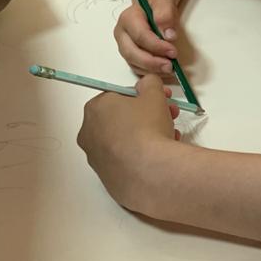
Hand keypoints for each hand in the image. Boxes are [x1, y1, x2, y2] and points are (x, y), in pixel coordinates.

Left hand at [77, 74, 180, 210]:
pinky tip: (161, 154)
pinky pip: (127, 160)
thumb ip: (149, 83)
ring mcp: (97, 158)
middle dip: (148, 115)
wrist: (149, 171)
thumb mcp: (154, 93)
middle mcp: (89, 133)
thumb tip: (146, 85)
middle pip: (122, 119)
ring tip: (171, 135)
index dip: (143, 96)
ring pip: (126, 140)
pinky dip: (142, 155)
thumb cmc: (147, 127)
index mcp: (95, 109)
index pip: (119, 96)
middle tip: (169, 114)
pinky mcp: (107, 178)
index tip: (160, 99)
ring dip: (148, 134)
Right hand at [114, 0, 178, 75]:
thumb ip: (166, 16)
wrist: (152, 10)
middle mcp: (122, 34)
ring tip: (168, 69)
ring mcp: (124, 47)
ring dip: (151, 69)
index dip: (156, 46)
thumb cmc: (157, 8)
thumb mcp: (164, 4)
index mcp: (128, 18)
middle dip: (151, 62)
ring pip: (133, 63)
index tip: (172, 52)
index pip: (140, 36)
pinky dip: (150, 72)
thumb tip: (168, 36)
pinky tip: (162, 71)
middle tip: (170, 66)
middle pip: (131, 53)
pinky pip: (136, 68)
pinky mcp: (129, 56)